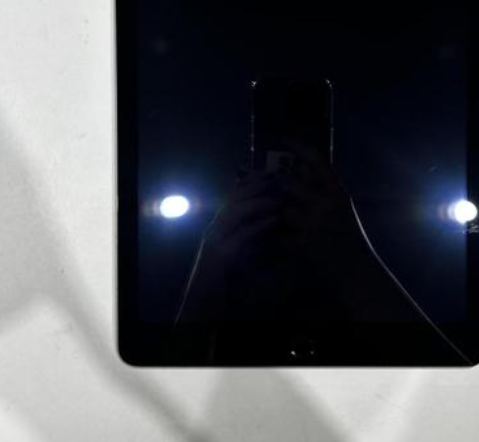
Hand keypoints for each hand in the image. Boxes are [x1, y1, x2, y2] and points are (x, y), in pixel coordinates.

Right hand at [175, 170, 282, 320]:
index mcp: (218, 227)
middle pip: (233, 199)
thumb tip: (271, 222)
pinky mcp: (221, 258)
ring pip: (234, 213)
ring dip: (257, 202)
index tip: (267, 173)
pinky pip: (241, 236)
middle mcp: (214, 230)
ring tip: (276, 197)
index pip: (232, 196)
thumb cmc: (222, 281)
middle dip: (254, 186)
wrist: (201, 306)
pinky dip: (259, 226)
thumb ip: (249, 237)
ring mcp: (215, 243)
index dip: (249, 182)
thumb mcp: (238, 253)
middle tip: (275, 178)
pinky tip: (274, 220)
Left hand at [276, 140, 427, 321]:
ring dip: (274, 212)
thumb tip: (304, 167)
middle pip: (290, 184)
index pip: (317, 161)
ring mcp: (315, 224)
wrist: (358, 271)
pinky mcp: (304, 244)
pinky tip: (270, 238)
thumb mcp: (340, 207)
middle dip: (275, 186)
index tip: (284, 138)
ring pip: (281, 209)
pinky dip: (274, 237)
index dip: (299, 146)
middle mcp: (327, 204)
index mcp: (338, 192)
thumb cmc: (349, 236)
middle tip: (265, 185)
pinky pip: (279, 234)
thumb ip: (323, 188)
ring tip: (268, 214)